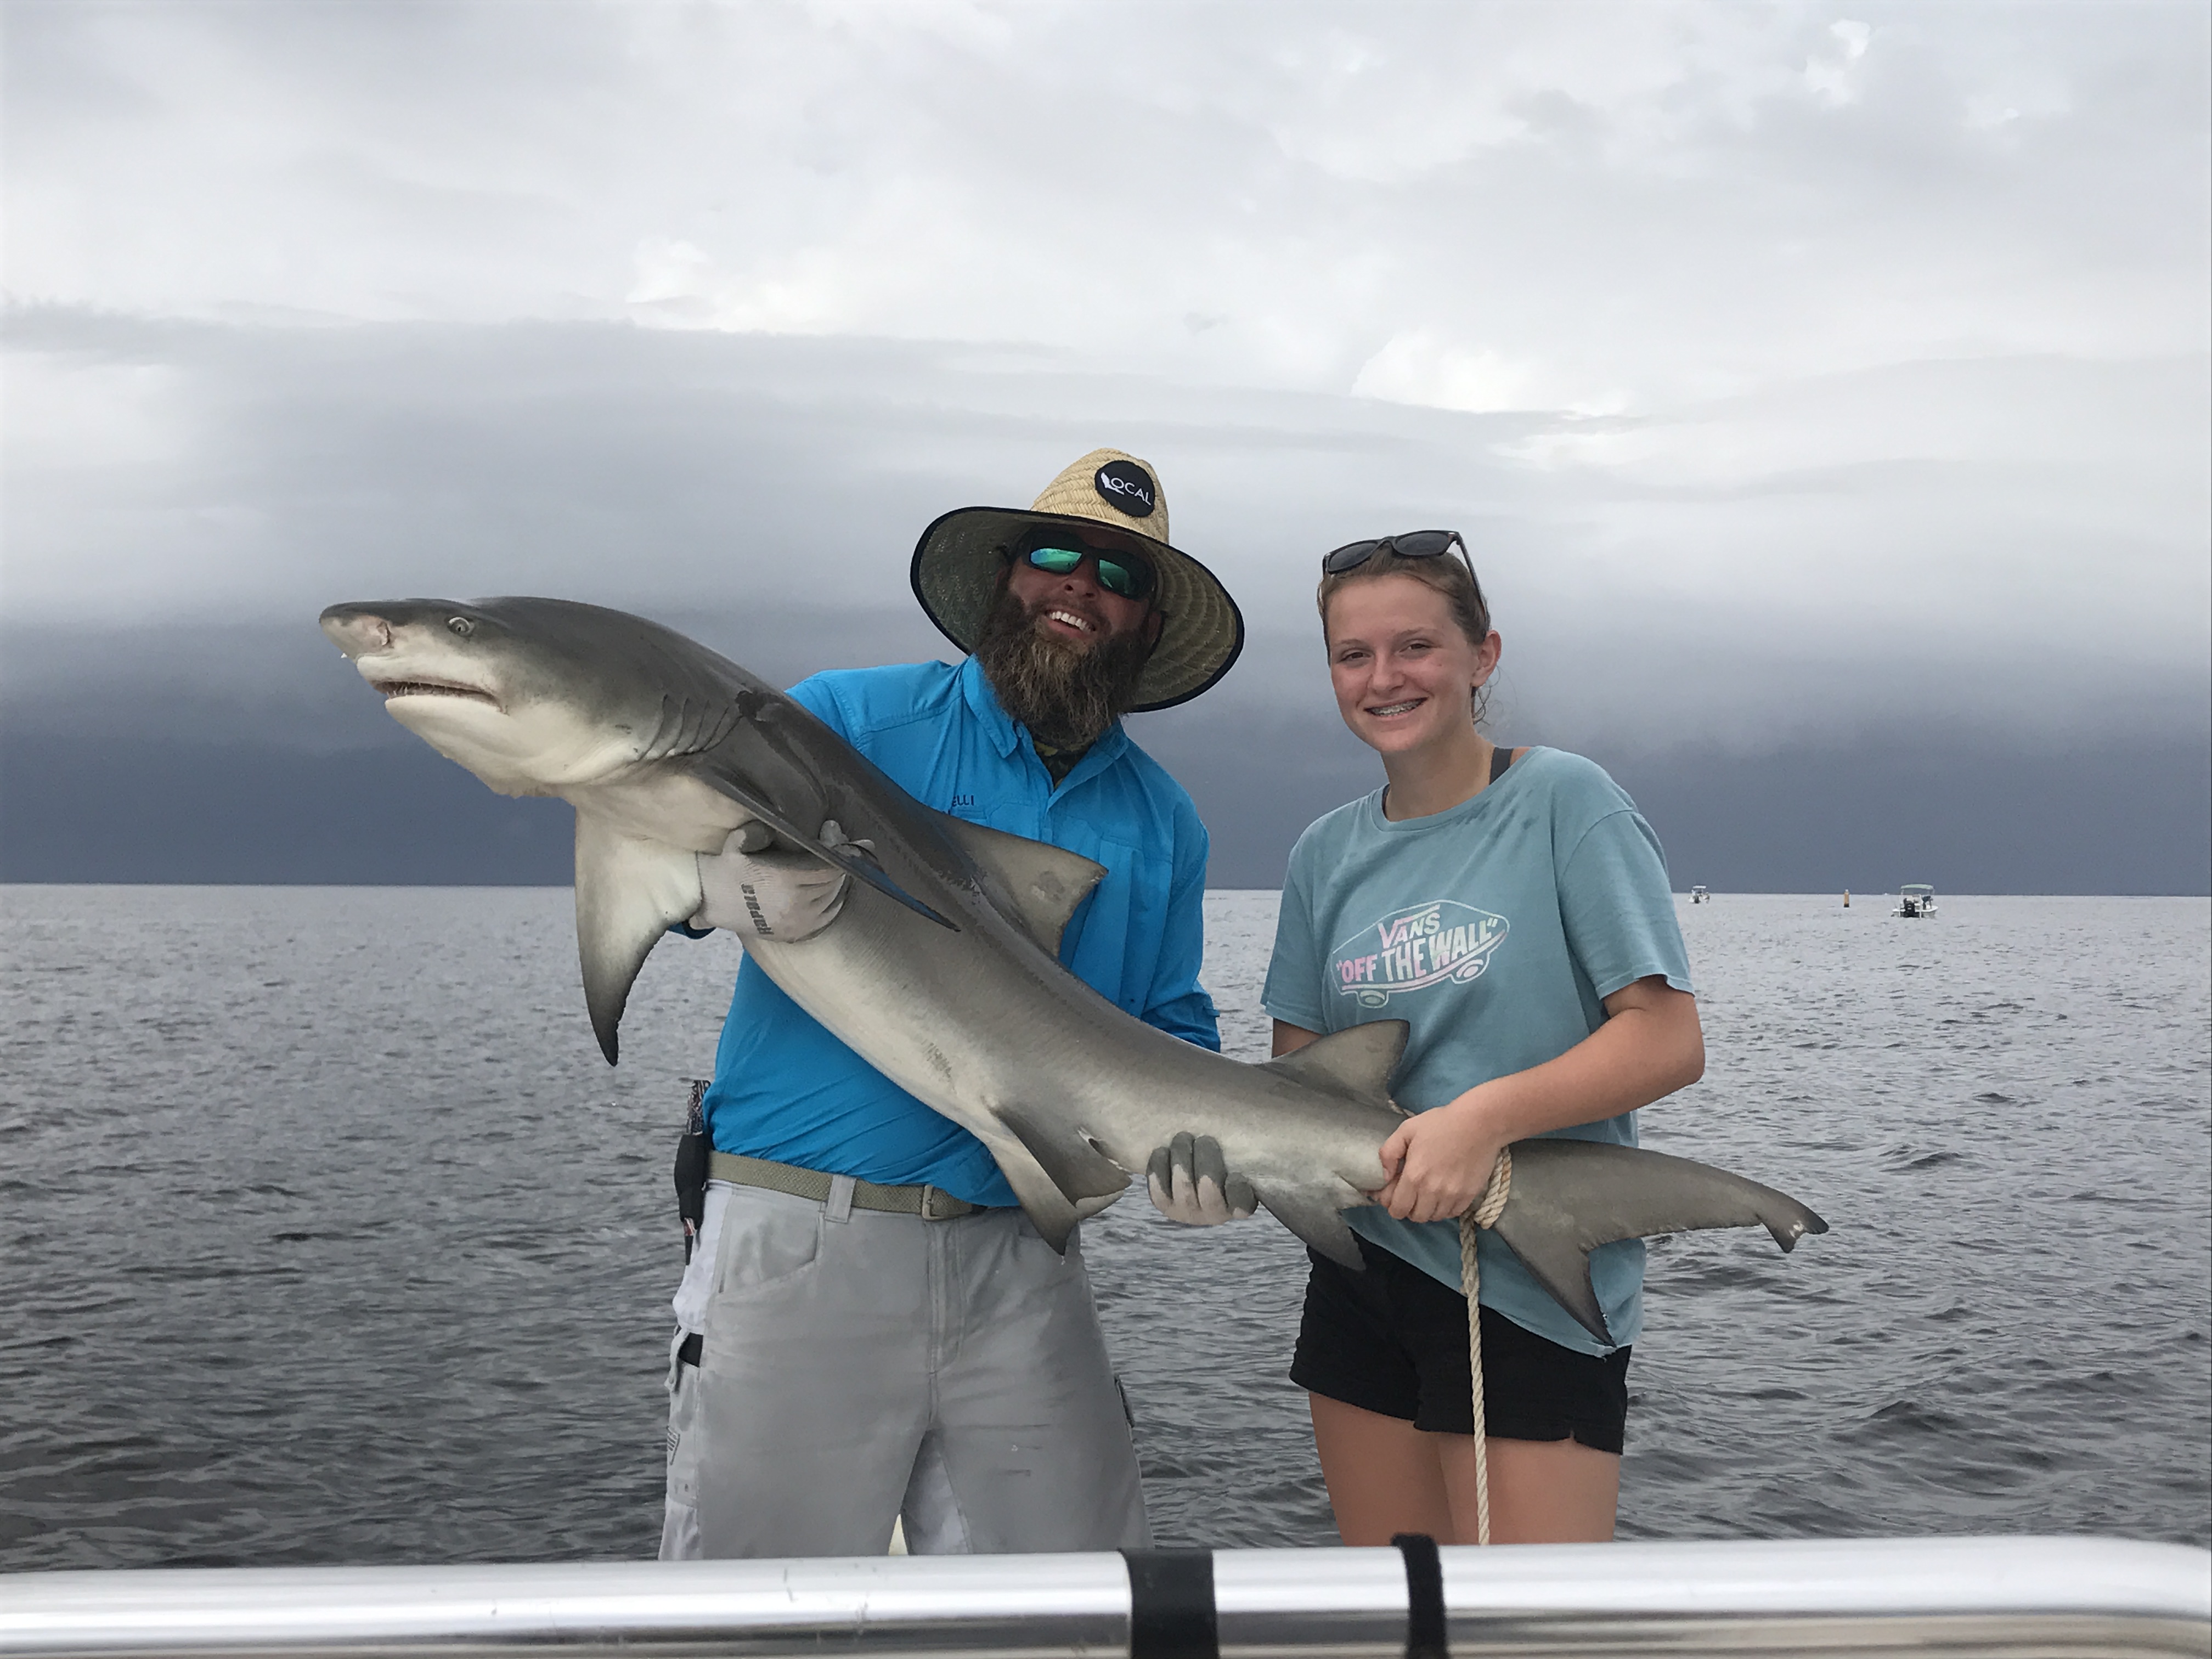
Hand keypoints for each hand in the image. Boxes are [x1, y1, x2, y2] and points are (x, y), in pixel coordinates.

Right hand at [691, 820, 868, 941]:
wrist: (711, 902)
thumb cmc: (727, 868)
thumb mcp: (737, 843)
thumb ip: (758, 830)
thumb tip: (781, 821)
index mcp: (784, 880)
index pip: (829, 866)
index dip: (842, 852)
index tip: (851, 841)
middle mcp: (795, 904)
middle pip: (835, 882)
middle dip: (842, 863)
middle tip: (843, 848)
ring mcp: (797, 922)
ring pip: (834, 898)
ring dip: (840, 881)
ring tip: (839, 865)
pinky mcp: (796, 933)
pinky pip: (828, 916)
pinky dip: (836, 901)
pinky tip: (835, 888)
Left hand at [1146, 1132, 1255, 1225]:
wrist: (1190, 1162)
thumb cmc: (1222, 1153)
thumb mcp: (1238, 1150)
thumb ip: (1249, 1142)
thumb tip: (1284, 1108)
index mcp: (1239, 1203)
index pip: (1242, 1206)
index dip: (1238, 1192)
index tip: (1236, 1175)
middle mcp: (1215, 1213)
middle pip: (1209, 1190)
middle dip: (1206, 1161)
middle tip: (1205, 1140)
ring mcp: (1189, 1213)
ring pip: (1184, 1188)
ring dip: (1182, 1159)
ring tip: (1183, 1138)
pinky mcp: (1166, 1207)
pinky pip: (1158, 1193)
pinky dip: (1158, 1170)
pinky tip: (1161, 1152)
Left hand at [1372, 1093, 1508, 1225]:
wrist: (1479, 1123)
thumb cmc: (1441, 1124)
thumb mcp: (1406, 1130)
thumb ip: (1388, 1153)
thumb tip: (1386, 1176)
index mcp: (1414, 1176)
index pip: (1397, 1209)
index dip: (1391, 1203)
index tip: (1394, 1193)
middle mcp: (1432, 1191)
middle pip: (1415, 1217)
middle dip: (1408, 1207)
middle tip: (1411, 1191)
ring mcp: (1453, 1196)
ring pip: (1434, 1217)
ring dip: (1427, 1208)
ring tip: (1427, 1191)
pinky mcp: (1469, 1196)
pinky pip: (1452, 1213)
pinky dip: (1445, 1208)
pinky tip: (1443, 1193)